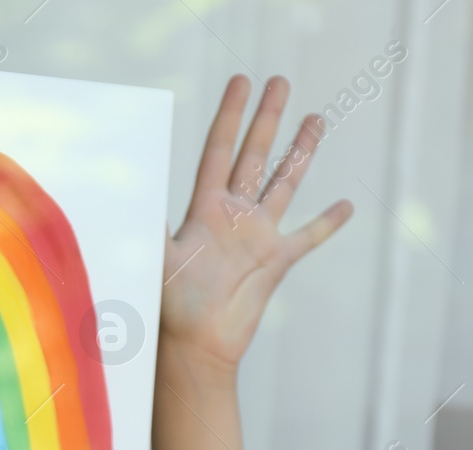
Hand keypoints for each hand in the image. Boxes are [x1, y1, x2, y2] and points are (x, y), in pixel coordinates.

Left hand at [160, 75, 351, 383]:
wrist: (197, 347)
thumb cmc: (171, 307)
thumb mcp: (156, 260)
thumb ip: (148, 225)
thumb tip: (126, 193)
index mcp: (204, 209)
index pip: (219, 150)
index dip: (230, 115)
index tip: (242, 81)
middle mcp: (232, 216)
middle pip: (254, 155)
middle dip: (267, 118)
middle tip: (280, 80)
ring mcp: (258, 237)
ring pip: (284, 184)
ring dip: (300, 153)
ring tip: (316, 118)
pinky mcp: (277, 262)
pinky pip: (308, 237)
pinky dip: (327, 223)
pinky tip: (346, 205)